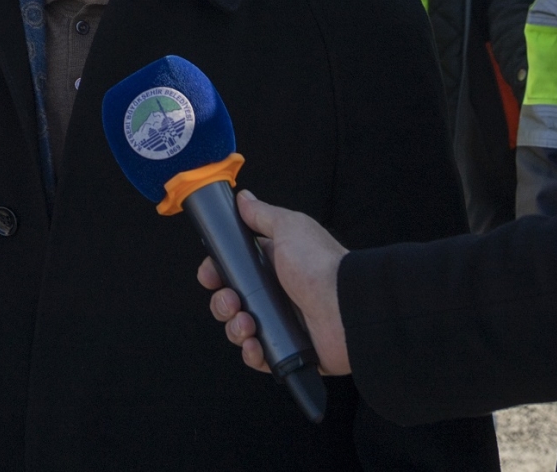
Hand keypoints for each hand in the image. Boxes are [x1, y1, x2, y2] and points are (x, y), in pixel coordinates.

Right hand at [197, 190, 350, 374]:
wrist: (347, 307)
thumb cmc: (320, 265)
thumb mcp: (289, 228)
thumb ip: (262, 215)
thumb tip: (243, 198)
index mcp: (272, 265)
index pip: (233, 270)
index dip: (216, 274)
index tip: (209, 276)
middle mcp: (275, 294)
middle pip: (231, 301)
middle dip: (222, 303)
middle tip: (232, 301)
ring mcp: (281, 323)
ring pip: (240, 330)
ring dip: (234, 329)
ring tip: (247, 324)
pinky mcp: (289, 350)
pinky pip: (260, 357)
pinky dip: (252, 354)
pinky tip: (255, 346)